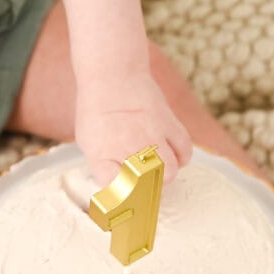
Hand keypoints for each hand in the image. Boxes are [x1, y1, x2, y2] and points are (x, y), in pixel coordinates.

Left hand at [75, 70, 192, 185]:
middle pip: (148, 185)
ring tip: (158, 171)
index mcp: (102, 153)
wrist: (113, 75)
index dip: (121, 196)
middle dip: (148, 190)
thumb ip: (103, 166)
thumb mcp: (88, 141)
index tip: (123, 197)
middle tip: (146, 185)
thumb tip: (117, 186)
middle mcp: (128, 147)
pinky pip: (185, 151)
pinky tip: (173, 157)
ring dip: (165, 176)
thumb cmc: (98, 110)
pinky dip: (181, 159)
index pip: (115, 189)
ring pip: (169, 171)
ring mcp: (151, 135)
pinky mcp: (169, 124)